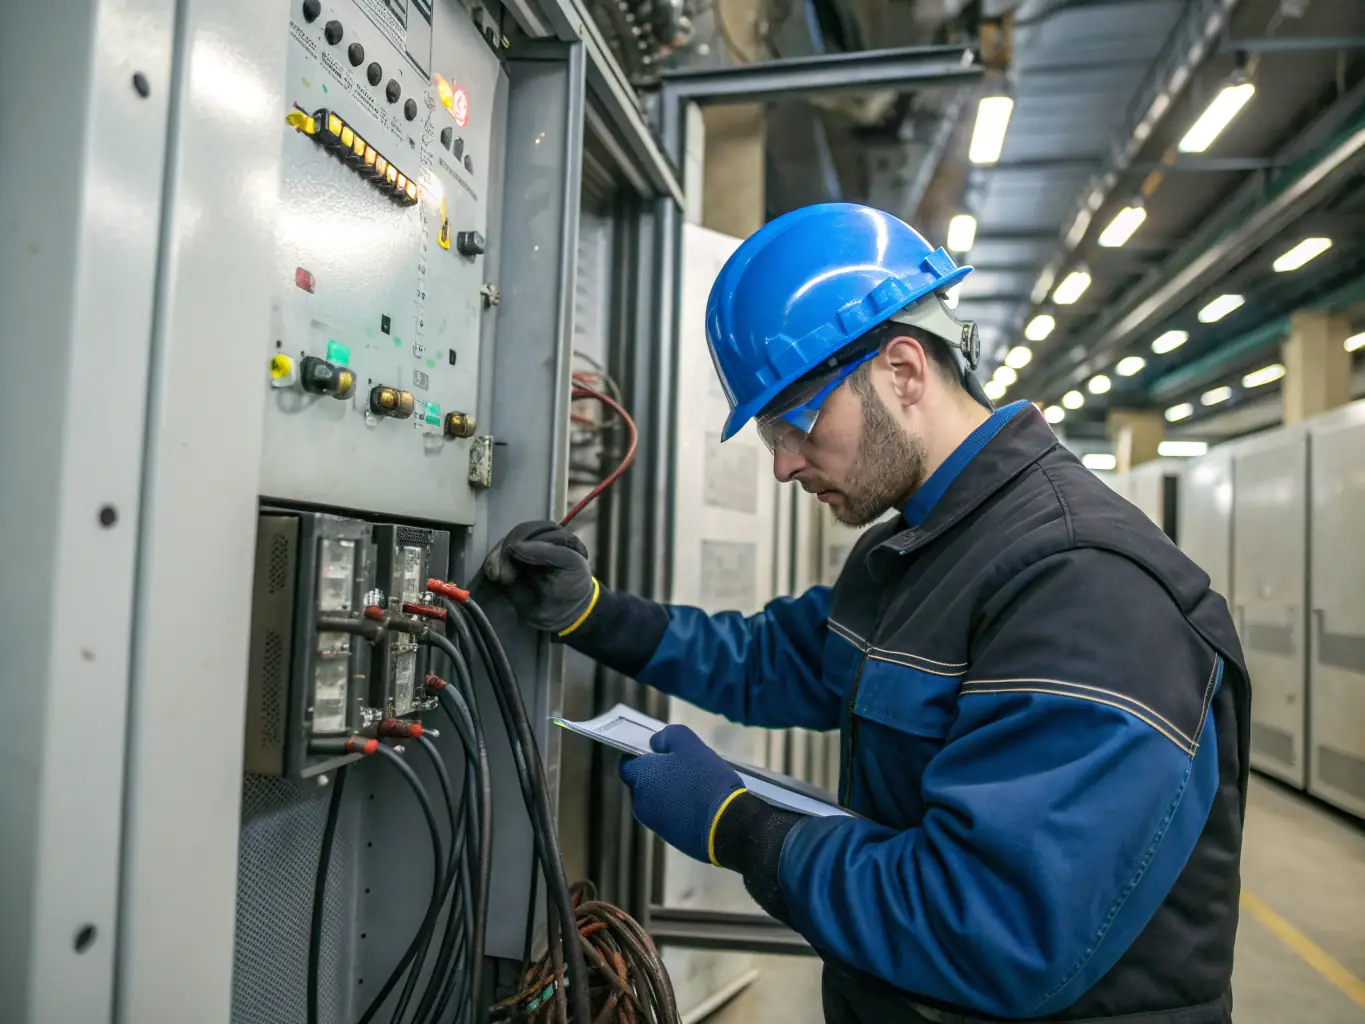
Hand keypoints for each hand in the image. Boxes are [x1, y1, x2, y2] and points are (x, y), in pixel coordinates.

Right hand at [481, 520, 595, 632]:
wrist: (561, 618)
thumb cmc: (572, 589)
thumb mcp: (570, 565)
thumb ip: (547, 552)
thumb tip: (515, 547)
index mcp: (556, 537)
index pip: (535, 529)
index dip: (523, 539)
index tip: (514, 554)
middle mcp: (538, 542)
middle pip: (516, 535)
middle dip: (507, 550)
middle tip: (505, 574)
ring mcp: (523, 554)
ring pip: (504, 545)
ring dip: (498, 558)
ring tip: (498, 577)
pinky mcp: (510, 566)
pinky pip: (496, 557)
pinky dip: (492, 564)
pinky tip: (494, 576)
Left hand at [619, 725, 746, 864]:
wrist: (727, 825)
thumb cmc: (705, 780)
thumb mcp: (689, 744)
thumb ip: (667, 737)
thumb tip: (655, 744)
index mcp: (639, 777)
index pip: (627, 764)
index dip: (642, 756)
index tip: (662, 752)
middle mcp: (639, 802)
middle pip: (642, 782)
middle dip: (657, 775)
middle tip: (683, 768)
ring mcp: (653, 823)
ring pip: (656, 800)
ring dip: (668, 792)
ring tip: (695, 787)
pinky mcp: (669, 838)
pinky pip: (668, 816)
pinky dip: (677, 808)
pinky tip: (699, 805)